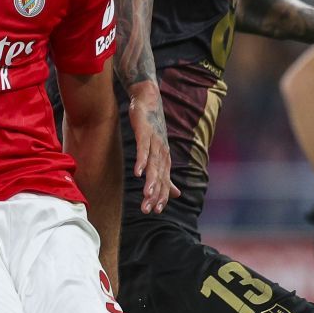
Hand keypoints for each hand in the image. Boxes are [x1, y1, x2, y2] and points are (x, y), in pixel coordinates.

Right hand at [127, 81, 178, 213]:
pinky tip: (137, 173)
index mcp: (164, 159)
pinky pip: (143, 149)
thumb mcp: (158, 152)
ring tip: (146, 195)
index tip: (156, 211)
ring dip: (150, 181)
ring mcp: (154, 143)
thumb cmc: (152, 128)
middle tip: (148, 210)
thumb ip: (164, 174)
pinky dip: (141, 161)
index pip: (163, 182)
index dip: (161, 197)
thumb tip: (175, 194)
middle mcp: (162, 153)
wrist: (149, 101)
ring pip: (153, 166)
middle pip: (158, 177)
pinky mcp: (144, 133)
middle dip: (154, 194)